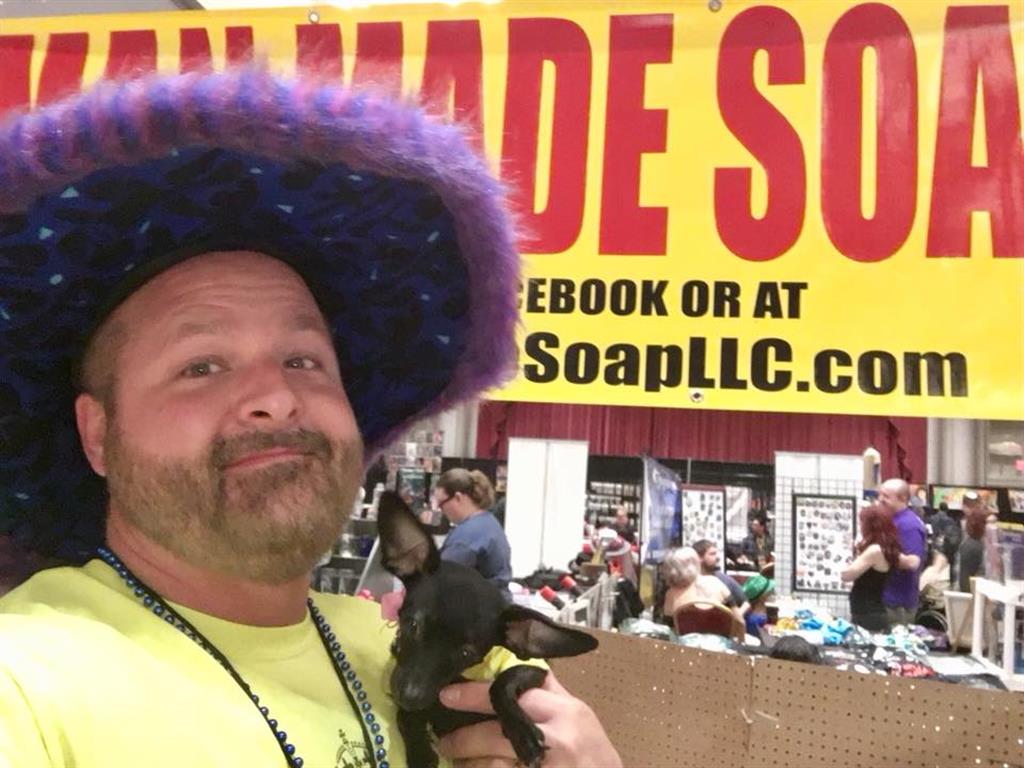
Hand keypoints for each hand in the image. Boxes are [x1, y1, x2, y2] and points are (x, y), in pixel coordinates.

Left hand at [436, 671, 621, 767]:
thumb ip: (548, 692)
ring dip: (471, 765)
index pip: (513, 696)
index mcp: (563, 712)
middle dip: (464, 738)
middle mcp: (555, 740)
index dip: (475, 695)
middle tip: (444, 741)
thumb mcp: (578, 714)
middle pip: (497, 735)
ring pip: (493, 766)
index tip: (447, 694)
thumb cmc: (593, 748)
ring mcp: (546, 767)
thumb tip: (516, 666)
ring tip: (458, 761)